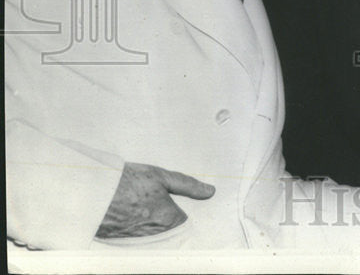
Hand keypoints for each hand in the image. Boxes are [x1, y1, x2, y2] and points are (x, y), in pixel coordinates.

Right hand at [96, 162, 214, 238]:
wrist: (90, 190)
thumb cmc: (126, 181)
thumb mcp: (161, 177)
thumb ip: (187, 186)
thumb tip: (209, 192)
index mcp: (168, 220)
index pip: (184, 224)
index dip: (182, 213)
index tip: (178, 206)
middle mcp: (154, 235)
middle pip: (168, 232)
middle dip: (166, 221)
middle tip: (154, 205)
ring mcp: (135, 240)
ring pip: (151, 236)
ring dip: (150, 225)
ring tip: (140, 207)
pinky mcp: (119, 241)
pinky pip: (134, 237)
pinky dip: (135, 228)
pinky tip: (129, 214)